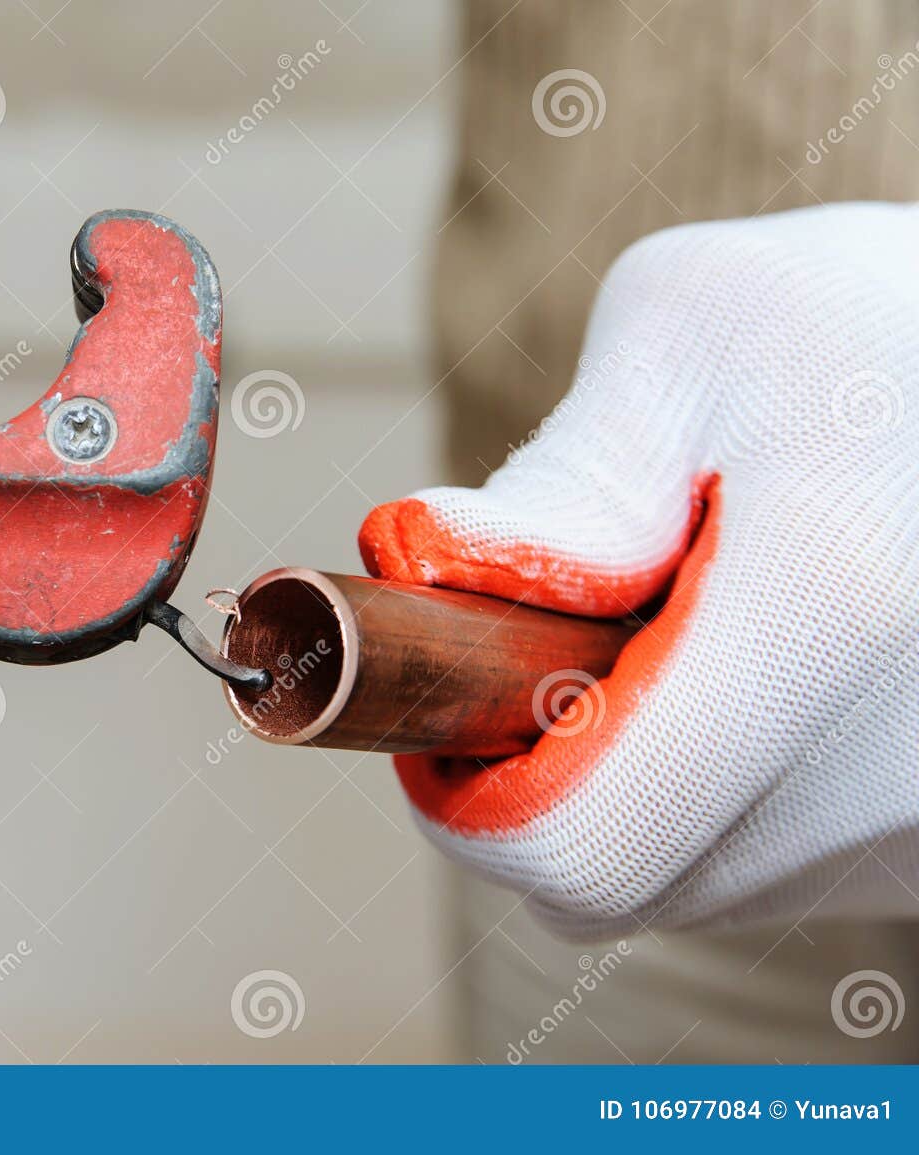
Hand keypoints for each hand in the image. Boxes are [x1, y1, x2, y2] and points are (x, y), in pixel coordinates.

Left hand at [359, 203, 918, 937]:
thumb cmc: (875, 322)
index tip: (460, 702)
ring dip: (649, 776)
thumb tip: (421, 565)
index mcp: (825, 614)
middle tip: (577, 635)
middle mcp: (900, 768)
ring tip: (699, 629)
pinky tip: (772, 670)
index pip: (577, 843)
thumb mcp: (701, 326)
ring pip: (706, 877)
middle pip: (631, 876)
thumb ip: (561, 473)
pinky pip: (786, 857)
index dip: (474, 795)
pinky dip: (736, 786)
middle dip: (555, 770)